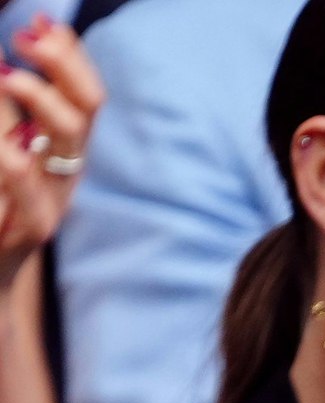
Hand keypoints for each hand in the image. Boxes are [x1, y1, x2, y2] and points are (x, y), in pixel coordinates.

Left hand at [0, 16, 101, 293]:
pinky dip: (13, 159)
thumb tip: (12, 52)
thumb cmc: (0, 207)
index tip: (38, 24)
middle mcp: (66, 172)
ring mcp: (53, 201)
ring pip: (68, 141)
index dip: (70, 55)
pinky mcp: (31, 228)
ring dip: (39, 100)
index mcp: (62, 151)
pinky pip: (27, 184)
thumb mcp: (9, 147)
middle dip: (63, 67)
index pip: (86, 93)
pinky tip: (4, 148)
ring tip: (7, 78)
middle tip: (24, 41)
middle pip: (88, 110)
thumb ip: (14, 109)